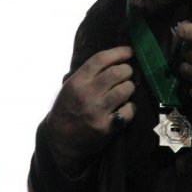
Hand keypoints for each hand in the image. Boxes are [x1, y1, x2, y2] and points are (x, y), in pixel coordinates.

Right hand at [45, 46, 135, 172]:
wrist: (60, 141)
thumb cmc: (67, 110)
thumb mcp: (70, 87)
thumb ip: (87, 74)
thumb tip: (114, 59)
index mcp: (77, 82)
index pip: (101, 59)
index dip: (119, 52)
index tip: (130, 51)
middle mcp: (87, 94)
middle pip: (117, 72)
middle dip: (127, 70)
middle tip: (128, 73)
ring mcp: (97, 111)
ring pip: (125, 89)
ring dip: (130, 87)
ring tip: (127, 89)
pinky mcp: (107, 127)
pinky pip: (129, 110)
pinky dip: (130, 107)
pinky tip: (125, 107)